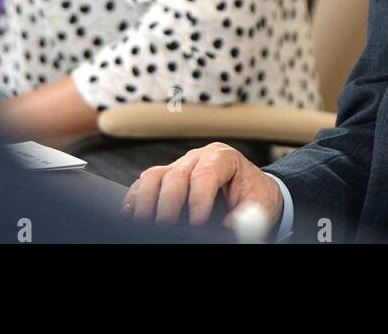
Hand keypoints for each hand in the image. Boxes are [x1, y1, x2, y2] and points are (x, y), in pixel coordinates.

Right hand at [123, 142, 281, 227]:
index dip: (199, 199)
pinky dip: (135, 198)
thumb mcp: (256, 206)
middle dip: (170, 202)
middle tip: (167, 225)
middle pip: (177, 174)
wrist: (251, 191)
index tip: (198, 223)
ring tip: (144, 221)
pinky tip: (131, 215)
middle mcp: (198, 158)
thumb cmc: (254, 196)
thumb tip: (224, 229)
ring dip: (146, 199)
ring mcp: (179, 166)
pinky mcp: (165, 178)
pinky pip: (144, 184)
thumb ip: (242, 218)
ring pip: (155, 176)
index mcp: (224, 158)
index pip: (206, 173)